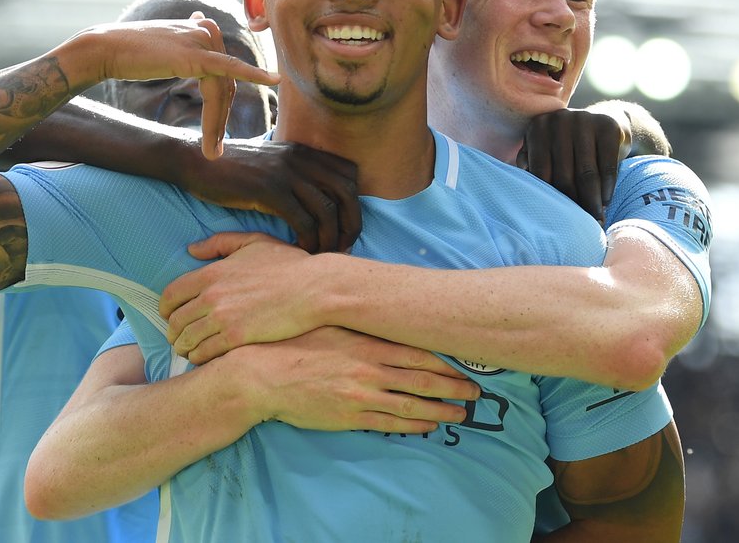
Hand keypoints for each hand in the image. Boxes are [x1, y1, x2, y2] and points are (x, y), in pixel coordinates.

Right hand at [79, 14, 279, 157]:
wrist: (105, 48)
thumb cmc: (127, 52)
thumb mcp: (164, 46)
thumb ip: (185, 42)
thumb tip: (199, 22)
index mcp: (203, 29)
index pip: (222, 76)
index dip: (219, 108)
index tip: (215, 136)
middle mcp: (208, 31)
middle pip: (225, 85)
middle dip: (219, 121)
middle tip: (213, 151)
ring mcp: (203, 40)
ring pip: (221, 90)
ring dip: (217, 123)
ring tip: (211, 151)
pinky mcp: (197, 53)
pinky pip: (228, 71)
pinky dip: (253, 75)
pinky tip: (273, 80)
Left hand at [163, 232, 334, 362]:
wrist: (315, 289)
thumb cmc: (289, 265)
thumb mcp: (254, 243)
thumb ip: (220, 243)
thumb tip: (192, 249)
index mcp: (211, 273)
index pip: (171, 295)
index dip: (165, 309)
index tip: (170, 316)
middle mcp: (211, 296)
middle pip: (175, 321)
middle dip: (173, 332)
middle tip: (178, 338)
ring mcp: (223, 318)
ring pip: (187, 340)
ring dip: (184, 348)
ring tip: (189, 351)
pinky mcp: (237, 338)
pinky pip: (205, 353)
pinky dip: (199, 358)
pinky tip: (205, 358)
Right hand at [183, 141, 359, 253]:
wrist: (196, 160)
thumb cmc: (232, 169)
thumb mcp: (271, 163)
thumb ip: (295, 173)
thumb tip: (315, 197)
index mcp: (305, 152)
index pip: (350, 174)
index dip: (355, 204)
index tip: (346, 227)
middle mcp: (301, 159)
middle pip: (347, 193)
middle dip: (351, 224)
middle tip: (344, 248)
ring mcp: (286, 173)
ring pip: (327, 210)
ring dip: (330, 238)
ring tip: (323, 255)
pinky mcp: (270, 190)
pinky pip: (303, 221)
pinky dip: (308, 241)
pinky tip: (300, 252)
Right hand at [230, 326, 479, 434]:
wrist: (262, 375)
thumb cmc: (293, 345)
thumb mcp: (329, 325)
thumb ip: (358, 324)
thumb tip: (383, 313)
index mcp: (366, 343)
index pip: (417, 352)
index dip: (446, 360)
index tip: (466, 363)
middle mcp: (370, 369)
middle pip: (424, 379)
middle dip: (454, 387)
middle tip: (476, 392)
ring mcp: (362, 396)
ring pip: (412, 404)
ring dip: (441, 410)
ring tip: (461, 413)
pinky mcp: (350, 417)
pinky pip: (391, 424)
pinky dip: (414, 425)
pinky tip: (429, 426)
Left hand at [516, 108, 629, 222]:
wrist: (603, 121)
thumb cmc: (567, 145)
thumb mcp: (545, 149)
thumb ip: (530, 164)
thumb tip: (523, 191)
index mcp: (537, 128)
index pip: (541, 171)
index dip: (550, 197)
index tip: (558, 218)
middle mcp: (558, 120)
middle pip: (564, 174)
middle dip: (573, 202)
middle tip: (580, 223)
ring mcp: (584, 120)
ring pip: (587, 172)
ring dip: (592, 199)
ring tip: (595, 218)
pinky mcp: (607, 126)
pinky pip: (606, 164)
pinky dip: (607, 186)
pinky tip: (606, 200)